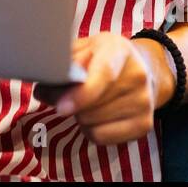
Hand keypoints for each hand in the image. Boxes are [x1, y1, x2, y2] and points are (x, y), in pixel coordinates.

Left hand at [33, 33, 173, 145]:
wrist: (142, 68)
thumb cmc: (103, 57)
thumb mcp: (84, 48)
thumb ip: (63, 64)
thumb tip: (43, 89)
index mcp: (119, 49)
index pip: (103, 74)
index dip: (81, 94)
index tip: (61, 107)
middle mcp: (137, 75)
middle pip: (91, 107)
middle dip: (68, 104)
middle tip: (64, 95)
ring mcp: (144, 102)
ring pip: (92, 125)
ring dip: (79, 117)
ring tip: (85, 102)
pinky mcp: (144, 125)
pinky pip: (102, 138)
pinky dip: (90, 130)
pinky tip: (96, 115)